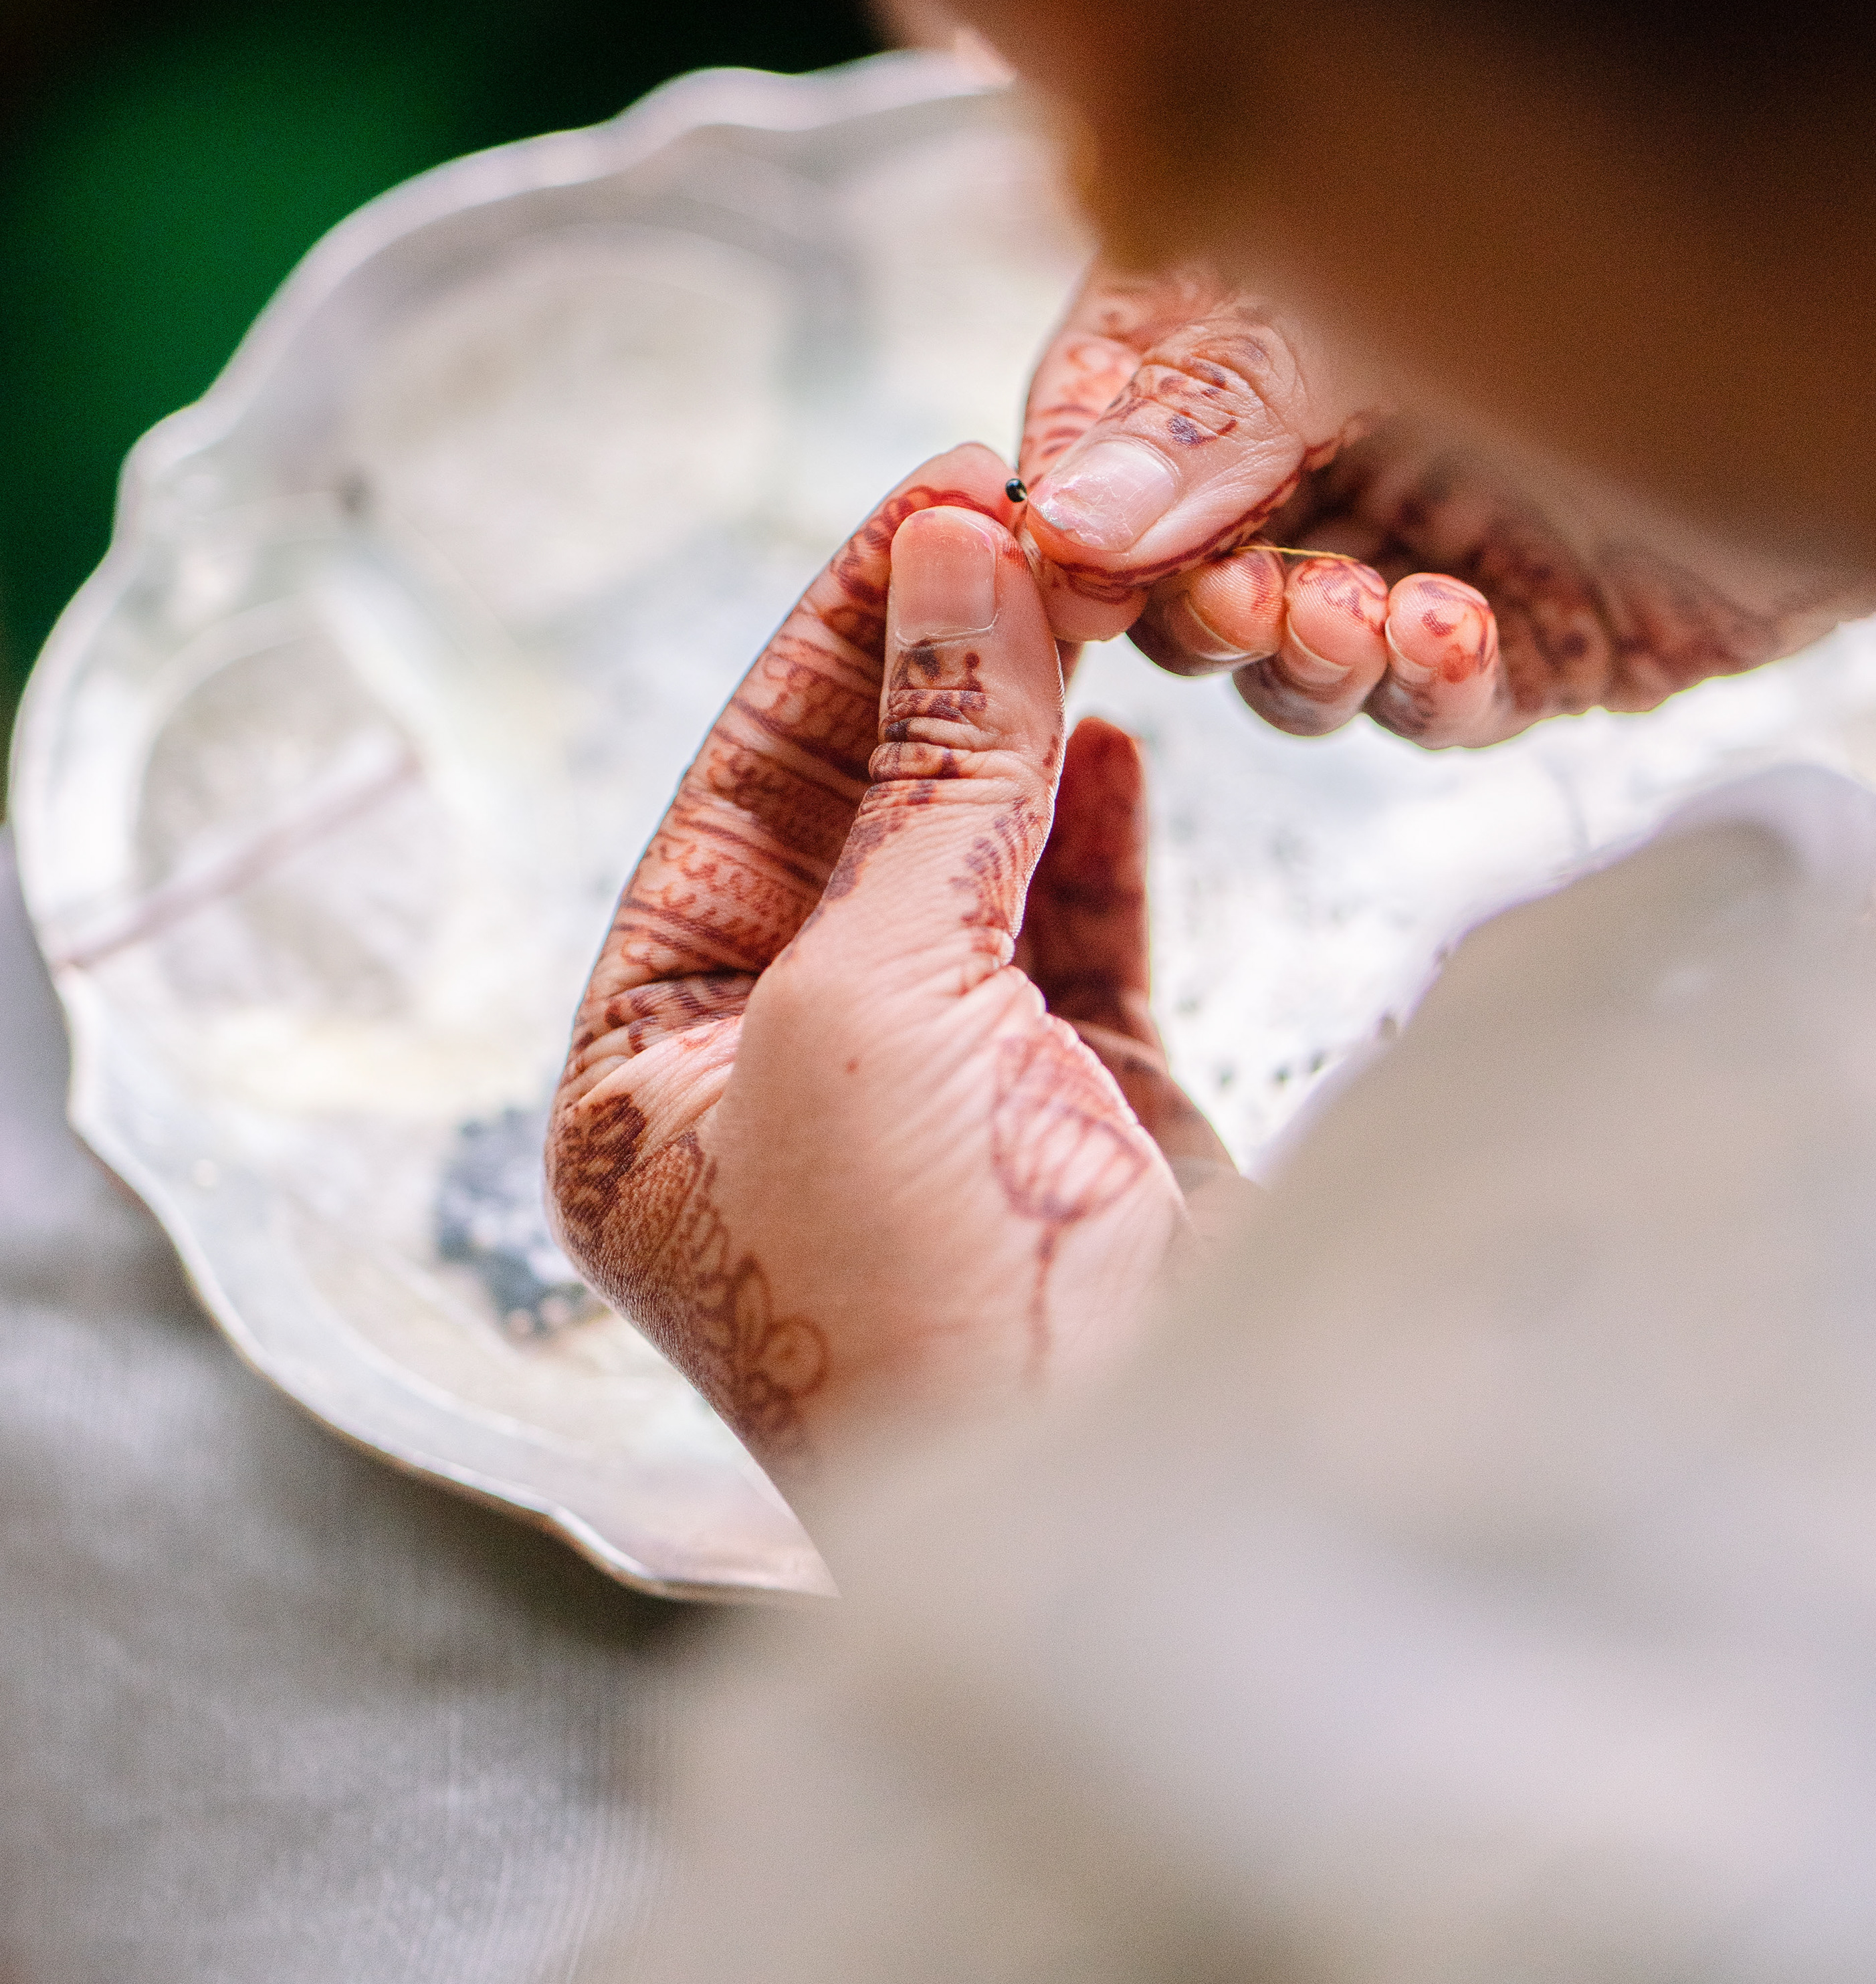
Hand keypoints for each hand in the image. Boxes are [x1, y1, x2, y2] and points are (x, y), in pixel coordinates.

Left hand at [547, 448, 1234, 1469]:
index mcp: (649, 1081)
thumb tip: (962, 553)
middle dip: (934, 670)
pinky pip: (1075, 940)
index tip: (932, 494)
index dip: (833, 643)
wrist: (1114, 1489)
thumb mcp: (874, 1002)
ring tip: (1088, 588)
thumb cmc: (924, 1289)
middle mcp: (777, 1087)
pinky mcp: (1069, 1120)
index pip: (733, 804)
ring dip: (1023, 733)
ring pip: (973, 868)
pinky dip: (1099, 837)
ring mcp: (932, 1103)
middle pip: (852, 822)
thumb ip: (928, 783)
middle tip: (1027, 511)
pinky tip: (1117, 740)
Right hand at [1014, 260, 1875, 744]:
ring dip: (1299, 651)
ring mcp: (1450, 542)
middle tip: (1215, 599)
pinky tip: (1446, 632)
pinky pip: (1443, 703)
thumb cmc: (1654, 224)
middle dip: (1190, 596)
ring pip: (1302, 655)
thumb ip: (1221, 393)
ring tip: (1345, 614)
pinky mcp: (1554, 643)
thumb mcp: (1387, 274)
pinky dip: (1426, 686)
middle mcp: (1355, 433)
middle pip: (1190, 561)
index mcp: (1285, 306)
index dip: (1079, 498)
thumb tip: (1074, 518)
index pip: (1116, 420)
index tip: (1056, 554)